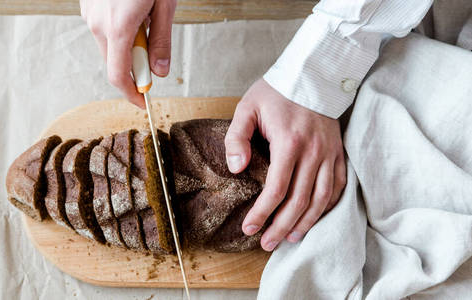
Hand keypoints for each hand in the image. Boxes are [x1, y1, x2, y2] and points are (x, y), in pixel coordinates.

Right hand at [80, 0, 176, 107]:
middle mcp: (98, 22)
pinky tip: (130, 7)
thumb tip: (159, 71)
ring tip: (143, 14)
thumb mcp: (165, 4)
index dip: (131, 93)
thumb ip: (161, 40)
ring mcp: (89, 13)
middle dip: (135, 62)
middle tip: (153, 48)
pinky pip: (103, 27)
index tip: (142, 101)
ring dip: (127, 40)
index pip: (119, 76)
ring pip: (109, 43)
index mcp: (118, 26)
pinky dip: (117, 26)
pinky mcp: (87, 5)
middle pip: (115, 61)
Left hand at [225, 79, 346, 251]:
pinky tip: (315, 218)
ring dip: (306, 222)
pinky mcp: (339, 152)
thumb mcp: (247, 107)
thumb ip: (237, 138)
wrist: (314, 72)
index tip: (249, 228)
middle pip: (299, 201)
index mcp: (289, 143)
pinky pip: (338, 186)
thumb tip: (236, 168)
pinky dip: (328, 206)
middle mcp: (314, 152)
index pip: (276, 189)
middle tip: (267, 244)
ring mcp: (330, 153)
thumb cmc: (277, 90)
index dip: (262, 213)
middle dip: (281, 226)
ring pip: (322, 199)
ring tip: (290, 238)